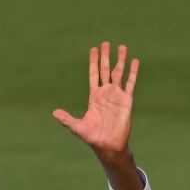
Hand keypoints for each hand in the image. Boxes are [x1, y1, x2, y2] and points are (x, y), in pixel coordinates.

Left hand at [52, 42, 138, 157]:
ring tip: (122, 47)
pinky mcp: (127, 100)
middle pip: (105, 70)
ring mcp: (117, 95)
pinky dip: (133, 72)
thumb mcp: (77, 127)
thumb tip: (54, 113)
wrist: (109, 145)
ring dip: (121, 60)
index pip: (94, 74)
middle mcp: (106, 93)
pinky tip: (135, 61)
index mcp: (94, 96)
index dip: (93, 62)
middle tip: (106, 43)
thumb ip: (67, 119)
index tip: (94, 49)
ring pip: (119, 73)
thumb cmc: (93, 137)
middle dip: (105, 57)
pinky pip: (130, 83)